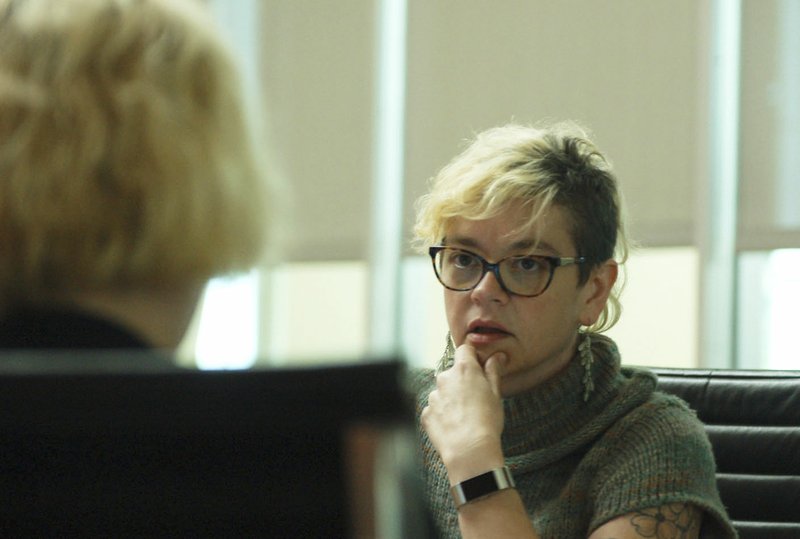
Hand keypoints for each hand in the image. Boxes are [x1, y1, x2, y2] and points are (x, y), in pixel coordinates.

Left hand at [421, 344, 506, 483]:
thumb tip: (497, 356)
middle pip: (453, 372)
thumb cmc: (487, 421)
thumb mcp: (496, 393)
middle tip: (476, 398)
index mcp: (464, 369)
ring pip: (443, 392)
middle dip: (462, 381)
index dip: (473, 357)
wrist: (469, 449)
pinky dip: (443, 414)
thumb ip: (493, 371)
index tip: (480, 368)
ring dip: (451, 398)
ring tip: (465, 416)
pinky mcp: (426, 413)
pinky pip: (435, 409)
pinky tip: (454, 426)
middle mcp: (445, 378)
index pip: (465, 350)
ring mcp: (433, 396)